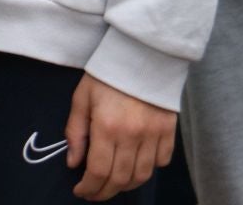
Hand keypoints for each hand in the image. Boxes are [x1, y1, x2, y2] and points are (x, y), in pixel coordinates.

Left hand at [65, 74, 176, 200]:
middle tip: (94, 192)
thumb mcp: (82, 98)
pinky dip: (150, 169)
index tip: (80, 190)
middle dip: (104, 192)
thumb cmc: (107, 74)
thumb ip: (75, 132)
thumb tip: (73, 163)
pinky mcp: (169, 128)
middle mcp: (132, 134)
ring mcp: (153, 133)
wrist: (142, 52)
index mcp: (107, 126)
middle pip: (120, 179)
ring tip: (114, 183)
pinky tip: (137, 165)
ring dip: (126, 185)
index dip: (88, 188)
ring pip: (142, 175)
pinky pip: (162, 160)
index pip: (98, 171)